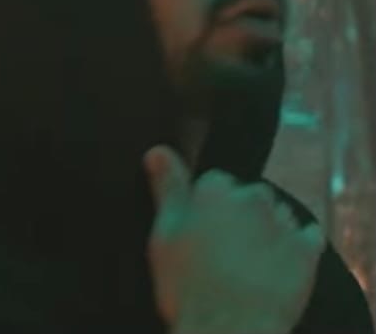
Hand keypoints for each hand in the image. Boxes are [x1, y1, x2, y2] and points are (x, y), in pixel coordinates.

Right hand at [145, 146, 323, 333]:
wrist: (229, 328)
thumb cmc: (189, 285)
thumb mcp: (163, 233)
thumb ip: (166, 187)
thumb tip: (157, 150)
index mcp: (215, 189)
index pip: (212, 182)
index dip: (203, 207)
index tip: (198, 231)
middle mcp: (252, 198)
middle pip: (247, 196)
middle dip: (237, 215)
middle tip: (220, 250)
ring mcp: (283, 223)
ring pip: (275, 215)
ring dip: (265, 231)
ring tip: (247, 263)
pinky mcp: (307, 249)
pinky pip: (307, 235)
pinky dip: (296, 245)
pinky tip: (277, 264)